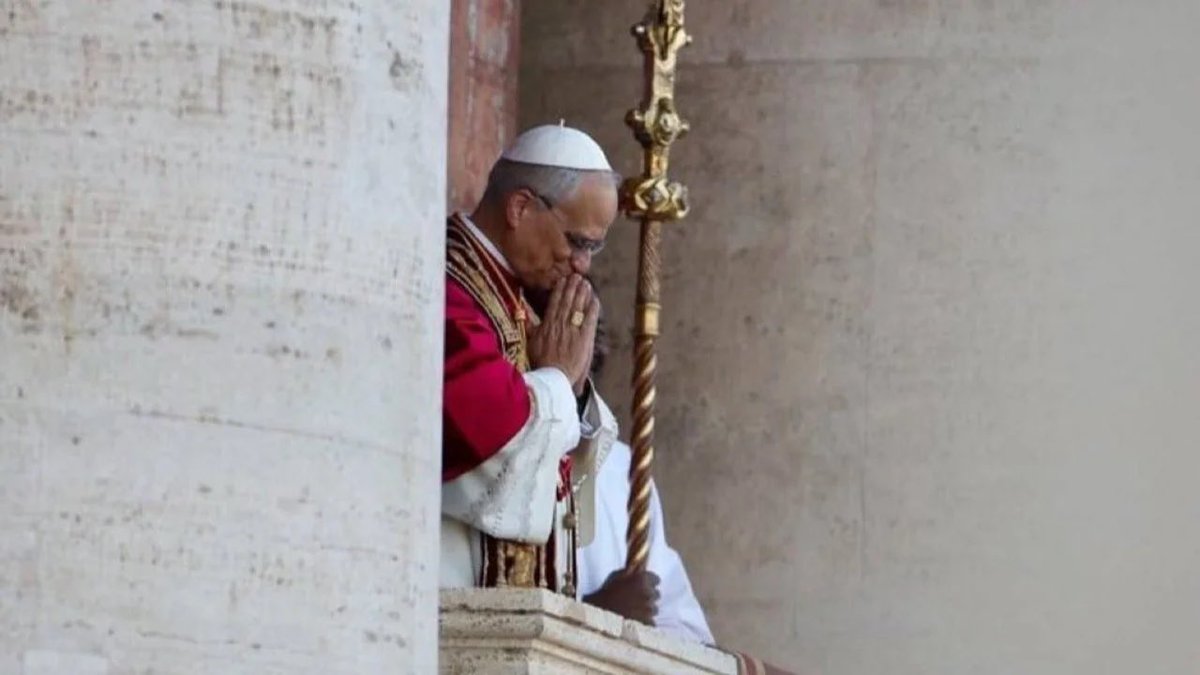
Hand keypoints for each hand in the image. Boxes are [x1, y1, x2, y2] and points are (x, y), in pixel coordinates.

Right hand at [527, 275, 599, 394]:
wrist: (553, 377)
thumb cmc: (541, 362)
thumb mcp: (530, 342)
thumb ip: (529, 325)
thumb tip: (521, 311)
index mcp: (548, 324)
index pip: (555, 302)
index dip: (560, 290)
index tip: (563, 280)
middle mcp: (561, 324)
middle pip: (568, 301)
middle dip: (572, 287)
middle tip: (577, 275)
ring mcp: (573, 330)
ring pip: (578, 307)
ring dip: (583, 293)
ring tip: (586, 283)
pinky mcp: (585, 338)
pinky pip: (590, 319)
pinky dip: (593, 308)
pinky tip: (595, 299)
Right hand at [582, 569, 659, 624]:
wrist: (598, 615)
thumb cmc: (605, 594)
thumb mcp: (616, 577)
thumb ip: (631, 573)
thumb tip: (639, 569)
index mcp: (642, 579)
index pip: (656, 579)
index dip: (650, 583)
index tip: (644, 586)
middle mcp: (648, 593)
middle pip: (656, 594)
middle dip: (648, 597)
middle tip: (635, 600)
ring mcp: (649, 609)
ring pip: (654, 609)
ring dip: (646, 610)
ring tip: (633, 612)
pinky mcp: (647, 623)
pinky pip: (651, 622)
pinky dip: (644, 622)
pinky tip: (633, 621)